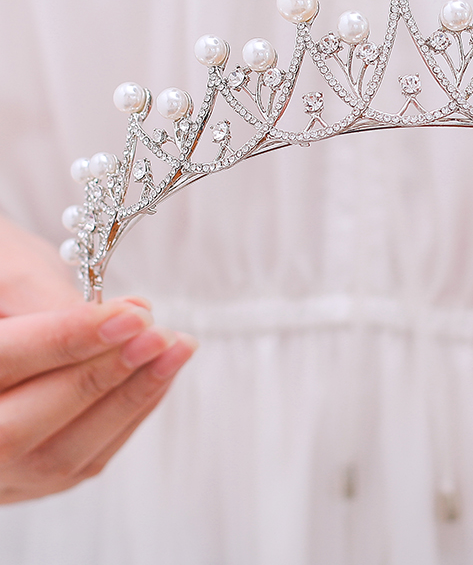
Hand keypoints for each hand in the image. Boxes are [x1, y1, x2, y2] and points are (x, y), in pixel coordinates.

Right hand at [0, 216, 196, 500]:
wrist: (3, 315)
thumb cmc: (6, 285)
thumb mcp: (12, 270)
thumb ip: (50, 298)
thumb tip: (127, 320)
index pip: (3, 361)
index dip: (69, 340)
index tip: (131, 315)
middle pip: (20, 426)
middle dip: (102, 376)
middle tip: (159, 334)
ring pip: (58, 455)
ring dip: (130, 398)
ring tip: (178, 347)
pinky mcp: (33, 479)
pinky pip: (84, 461)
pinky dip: (129, 415)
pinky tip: (162, 372)